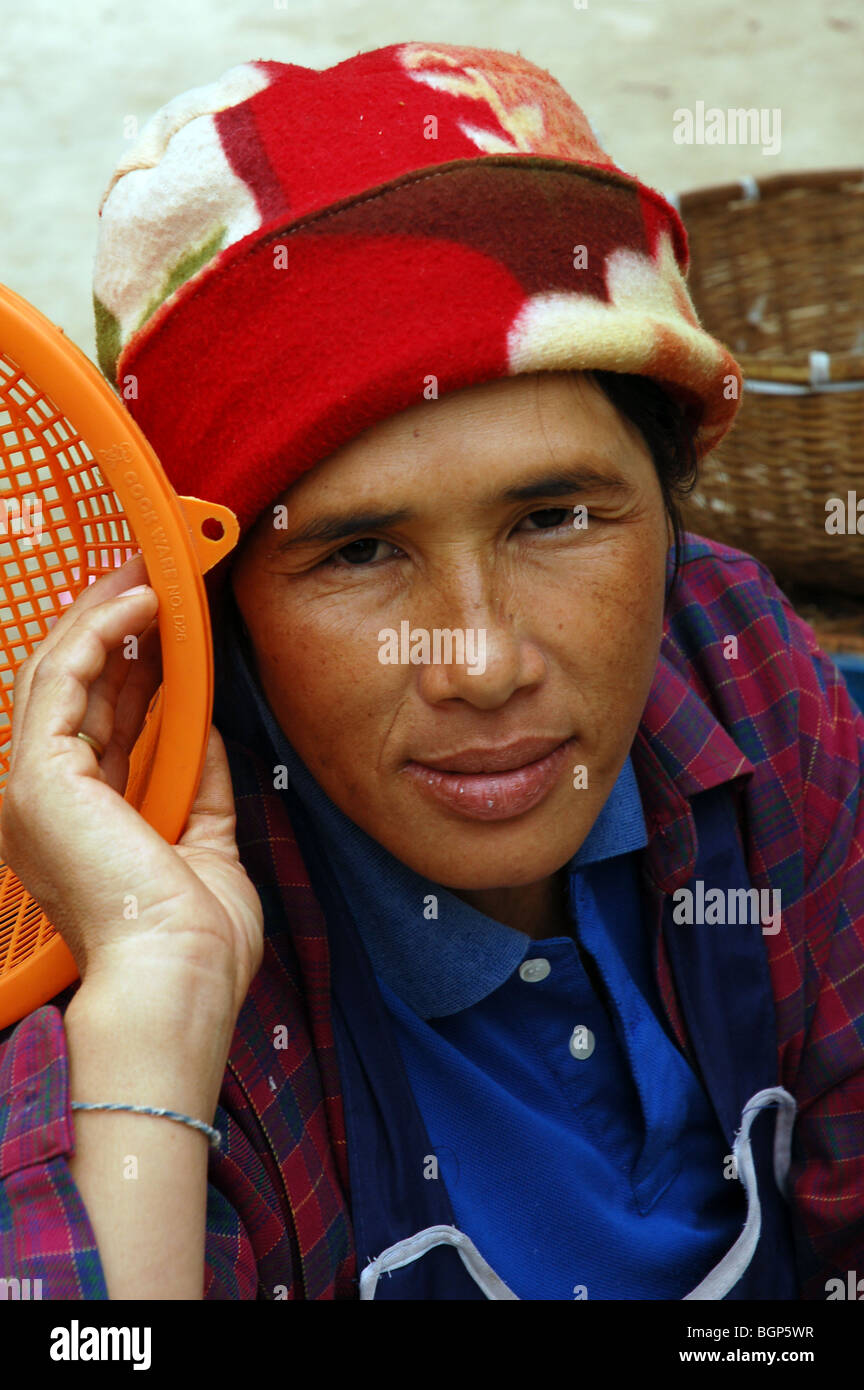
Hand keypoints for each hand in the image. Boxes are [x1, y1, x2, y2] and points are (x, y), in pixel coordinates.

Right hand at [0, 553, 263, 1020]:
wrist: (178, 979)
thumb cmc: (193, 939)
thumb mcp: (206, 842)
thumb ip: (200, 781)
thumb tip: (205, 730)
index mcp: (80, 821)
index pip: (99, 720)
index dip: (130, 663)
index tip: (164, 622)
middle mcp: (47, 801)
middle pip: (75, 688)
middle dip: (114, 625)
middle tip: (153, 574)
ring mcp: (34, 788)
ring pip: (60, 673)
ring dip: (104, 614)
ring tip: (149, 571)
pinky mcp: (40, 776)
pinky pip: (62, 680)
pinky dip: (98, 634)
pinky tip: (140, 605)